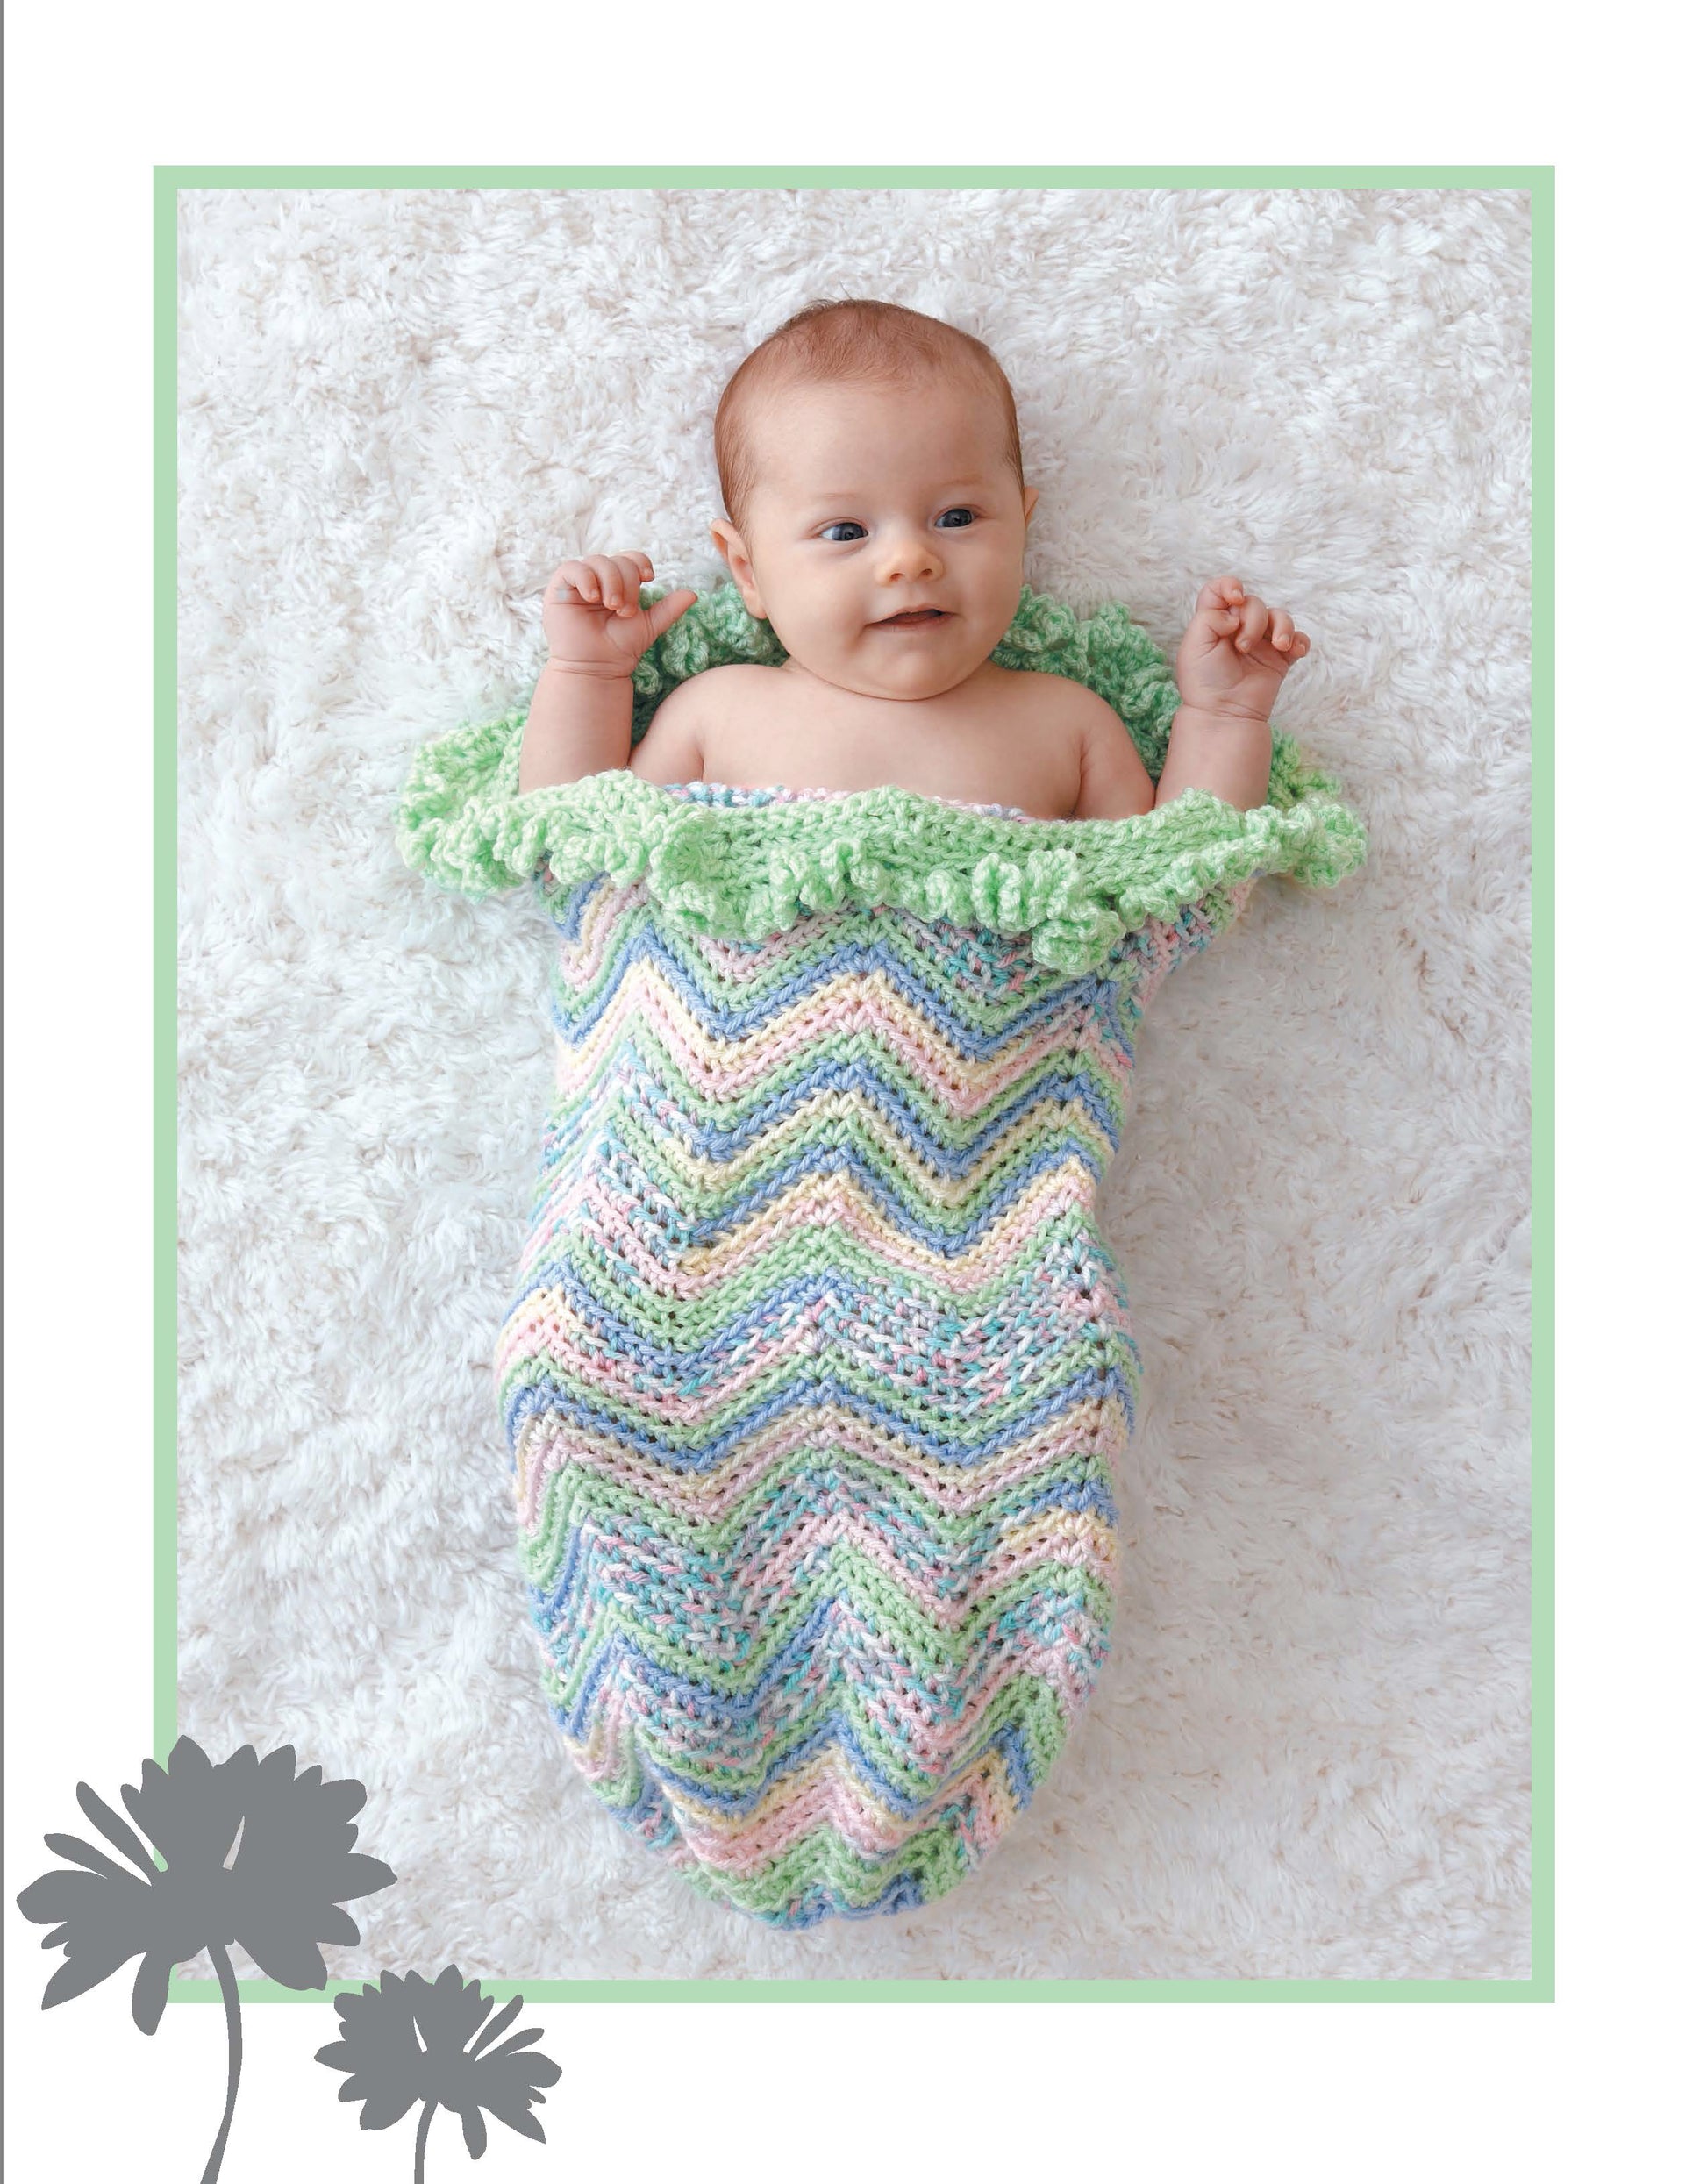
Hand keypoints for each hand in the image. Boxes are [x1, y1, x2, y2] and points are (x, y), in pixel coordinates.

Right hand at [541, 552, 696, 677]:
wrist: (597, 668)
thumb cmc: (620, 649)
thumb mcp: (649, 625)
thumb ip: (668, 609)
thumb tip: (693, 594)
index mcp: (618, 584)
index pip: (630, 559)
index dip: (639, 563)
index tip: (649, 578)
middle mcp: (598, 580)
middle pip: (616, 561)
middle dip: (627, 583)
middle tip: (625, 610)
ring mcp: (579, 584)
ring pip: (597, 561)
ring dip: (610, 582)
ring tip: (613, 607)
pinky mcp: (559, 589)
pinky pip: (572, 569)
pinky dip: (585, 578)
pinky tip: (593, 597)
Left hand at [1174, 575, 1309, 719]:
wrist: (1223, 713)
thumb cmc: (1204, 682)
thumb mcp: (1194, 645)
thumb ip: (1210, 618)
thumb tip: (1236, 614)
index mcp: (1215, 622)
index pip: (1220, 590)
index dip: (1229, 585)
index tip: (1234, 598)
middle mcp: (1238, 628)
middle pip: (1254, 603)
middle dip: (1253, 620)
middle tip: (1242, 647)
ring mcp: (1261, 643)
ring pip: (1280, 616)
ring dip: (1282, 626)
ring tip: (1278, 646)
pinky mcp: (1279, 659)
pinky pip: (1298, 639)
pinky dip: (1299, 641)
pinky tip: (1294, 651)